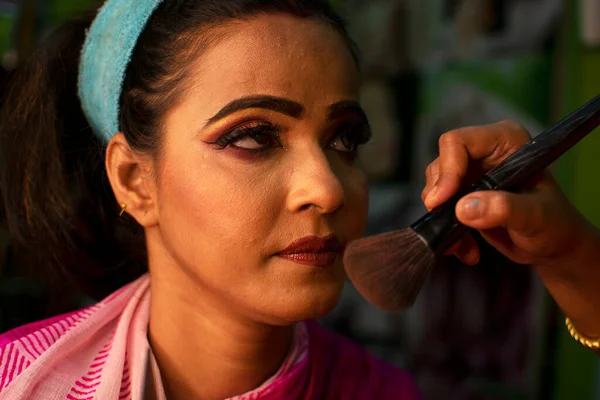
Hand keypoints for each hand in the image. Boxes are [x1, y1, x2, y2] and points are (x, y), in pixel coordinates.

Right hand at [421, 120, 597, 271]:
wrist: (551, 245)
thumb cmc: (553, 224)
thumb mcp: (535, 216)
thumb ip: (504, 208)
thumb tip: (463, 208)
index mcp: (504, 140)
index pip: (458, 142)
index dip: (447, 170)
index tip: (442, 201)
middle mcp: (483, 152)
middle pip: (440, 165)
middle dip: (441, 198)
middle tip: (451, 225)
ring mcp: (470, 173)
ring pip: (434, 187)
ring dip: (443, 219)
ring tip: (464, 244)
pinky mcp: (462, 194)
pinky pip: (438, 207)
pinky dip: (445, 230)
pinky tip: (465, 248)